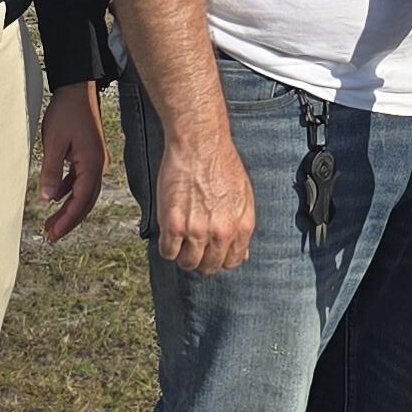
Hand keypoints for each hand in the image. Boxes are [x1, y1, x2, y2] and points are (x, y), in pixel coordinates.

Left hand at [37, 80, 105, 243]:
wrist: (77, 89)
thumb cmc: (65, 112)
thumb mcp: (53, 142)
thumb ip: (51, 171)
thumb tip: (48, 199)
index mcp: (92, 164)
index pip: (81, 200)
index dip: (67, 220)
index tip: (53, 233)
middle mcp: (99, 165)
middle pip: (86, 201)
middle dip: (69, 220)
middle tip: (51, 237)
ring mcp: (96, 160)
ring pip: (84, 193)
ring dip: (69, 209)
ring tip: (52, 223)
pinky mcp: (90, 155)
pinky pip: (81, 181)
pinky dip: (70, 192)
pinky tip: (56, 198)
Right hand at [154, 120, 254, 275]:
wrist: (200, 145)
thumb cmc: (222, 164)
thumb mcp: (244, 196)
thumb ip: (242, 226)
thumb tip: (241, 252)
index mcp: (242, 226)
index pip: (232, 261)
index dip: (220, 258)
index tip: (211, 252)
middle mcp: (222, 233)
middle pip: (209, 266)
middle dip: (201, 259)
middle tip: (193, 245)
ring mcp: (197, 231)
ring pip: (188, 263)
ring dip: (183, 255)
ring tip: (180, 239)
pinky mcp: (174, 225)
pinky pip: (168, 252)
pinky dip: (167, 246)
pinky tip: (169, 233)